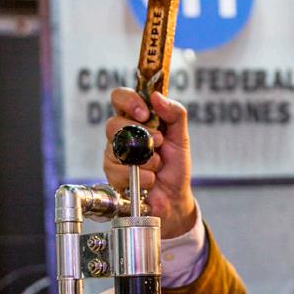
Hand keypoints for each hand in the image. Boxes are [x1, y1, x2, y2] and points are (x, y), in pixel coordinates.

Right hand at [104, 89, 195, 237]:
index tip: (145, 114)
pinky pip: (118, 170)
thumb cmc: (175, 166)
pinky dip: (142, 176)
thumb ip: (175, 114)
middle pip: (113, 124)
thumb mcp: (181, 137)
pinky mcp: (112, 174)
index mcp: (136, 119)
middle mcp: (121, 134)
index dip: (129, 101)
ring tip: (158, 166)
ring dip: (146, 159)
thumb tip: (156, 97)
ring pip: (116, 148)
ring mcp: (113, 154)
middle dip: (141, 136)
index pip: (119, 98)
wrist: (175, 196)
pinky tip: (151, 179)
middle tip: (159, 144)